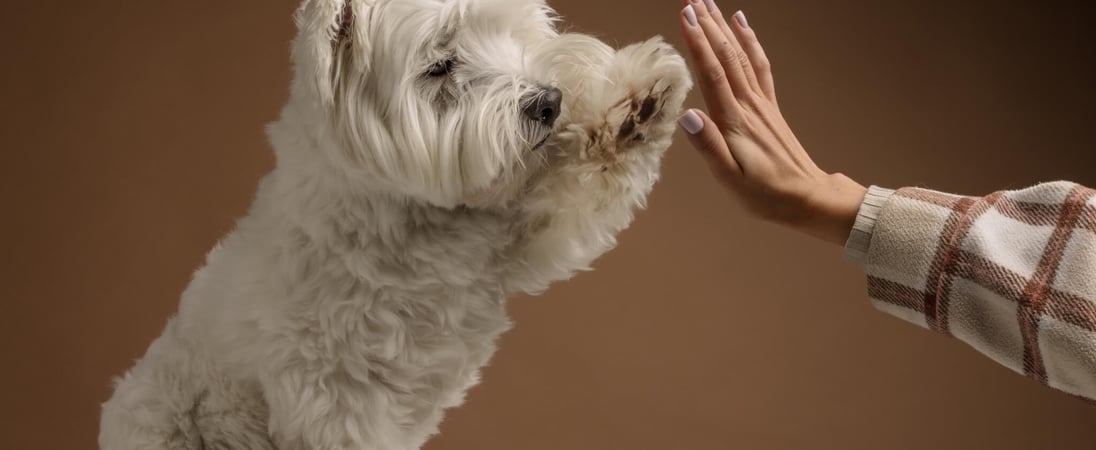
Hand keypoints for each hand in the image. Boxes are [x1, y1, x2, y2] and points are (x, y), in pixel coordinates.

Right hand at [676, 1, 867, 245]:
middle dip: (708, 26)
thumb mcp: (730, 180)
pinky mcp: (768, 106)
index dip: (698, 43)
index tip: (685, 15)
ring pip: (740, 55)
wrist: (807, 198)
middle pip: (726, 56)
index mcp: (734, 122)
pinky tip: (742, 23)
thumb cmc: (765, 194)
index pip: (712, 73)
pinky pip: (758, 65)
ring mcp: (761, 103)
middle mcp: (749, 105)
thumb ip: (709, 147)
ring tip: (709, 3)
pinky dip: (749, 40)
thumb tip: (688, 117)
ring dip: (724, 27)